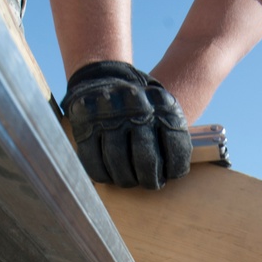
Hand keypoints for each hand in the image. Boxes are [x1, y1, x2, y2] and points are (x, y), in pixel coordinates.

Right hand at [63, 60, 190, 188]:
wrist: (104, 78)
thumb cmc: (140, 107)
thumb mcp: (163, 110)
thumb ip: (171, 136)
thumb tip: (172, 174)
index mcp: (162, 103)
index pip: (176, 147)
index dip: (175, 169)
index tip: (170, 175)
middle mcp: (136, 106)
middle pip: (146, 159)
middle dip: (150, 179)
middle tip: (150, 183)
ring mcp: (108, 114)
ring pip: (118, 163)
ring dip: (126, 180)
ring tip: (130, 180)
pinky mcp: (84, 123)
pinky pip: (93, 162)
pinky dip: (103, 175)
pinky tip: (110, 175)